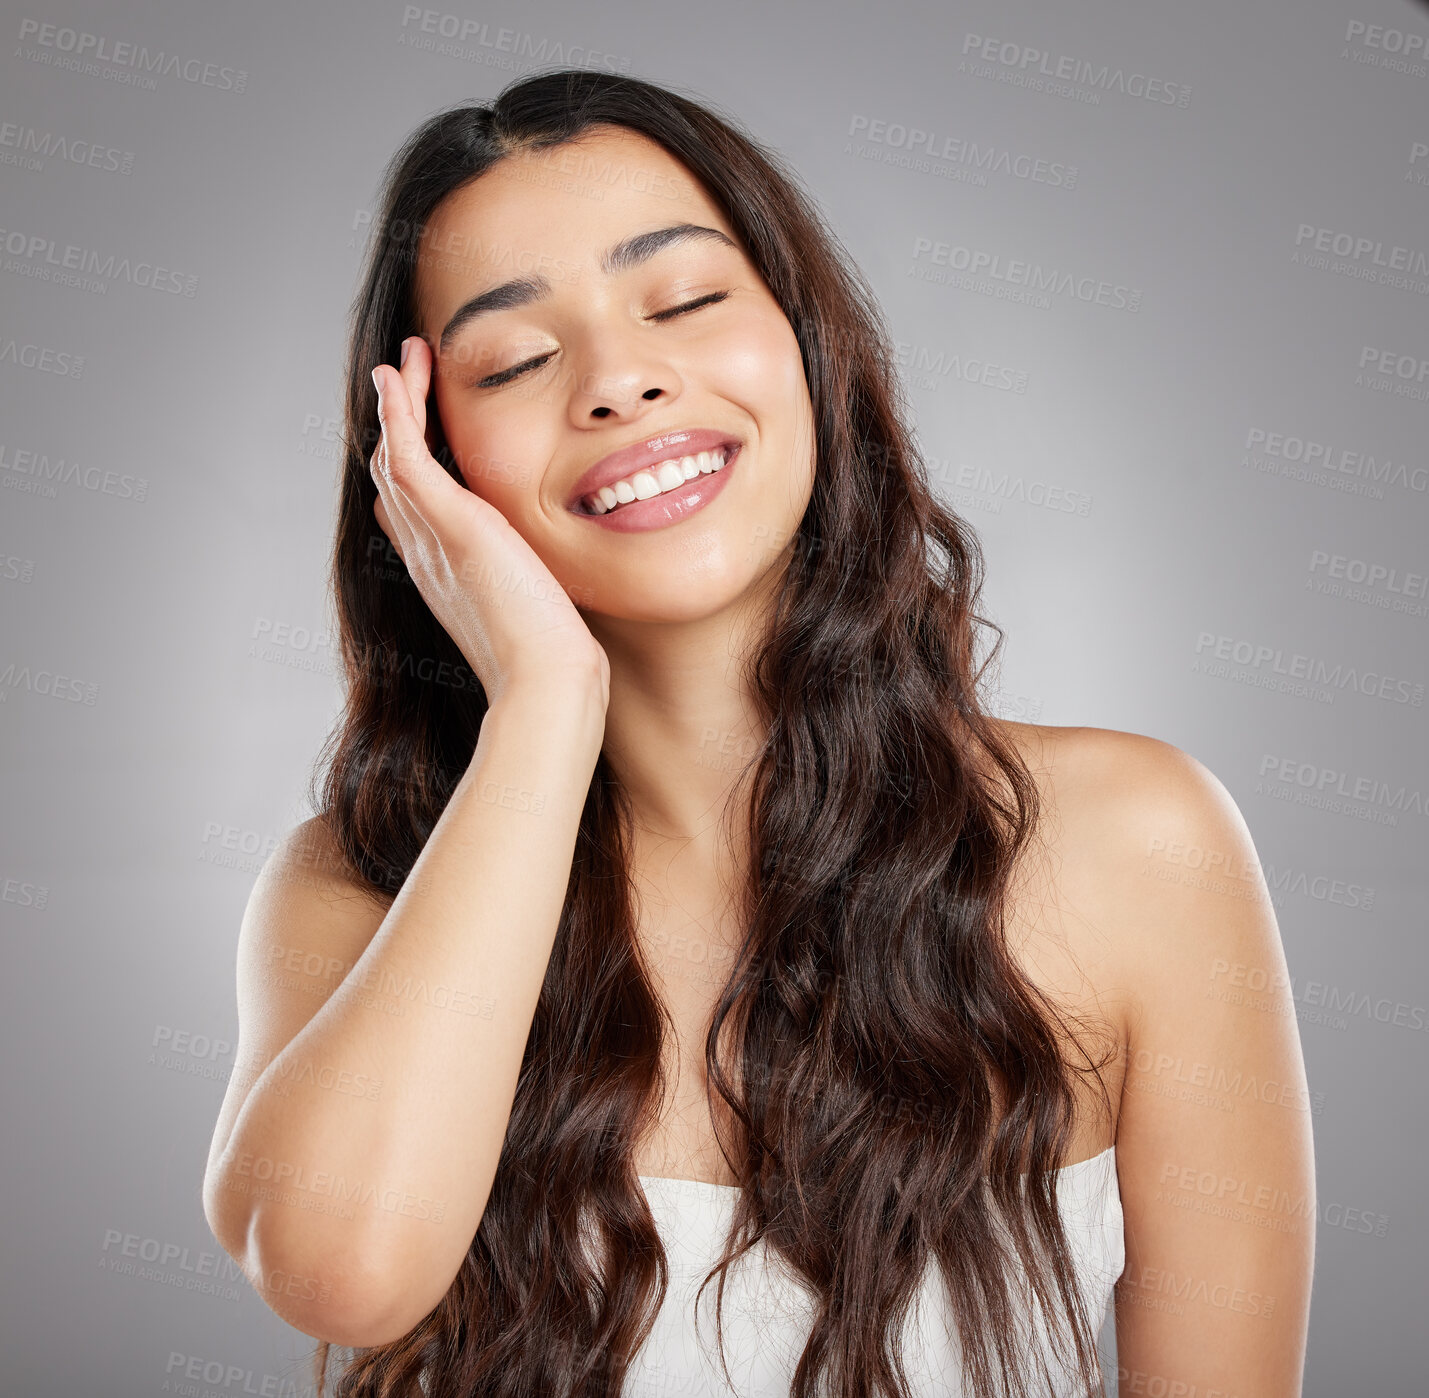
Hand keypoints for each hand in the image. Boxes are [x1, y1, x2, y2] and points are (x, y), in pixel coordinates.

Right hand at [368, 336, 608, 708]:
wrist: (547, 683)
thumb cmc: (555, 662)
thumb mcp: (539, 611)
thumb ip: (532, 583)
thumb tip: (549, 575)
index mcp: (447, 575)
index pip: (412, 510)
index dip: (409, 466)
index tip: (420, 429)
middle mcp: (427, 555)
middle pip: (394, 476)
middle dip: (396, 424)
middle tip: (404, 377)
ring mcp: (432, 540)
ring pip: (391, 457)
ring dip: (395, 403)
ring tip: (404, 360)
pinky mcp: (450, 525)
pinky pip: (404, 454)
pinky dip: (394, 410)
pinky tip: (396, 375)